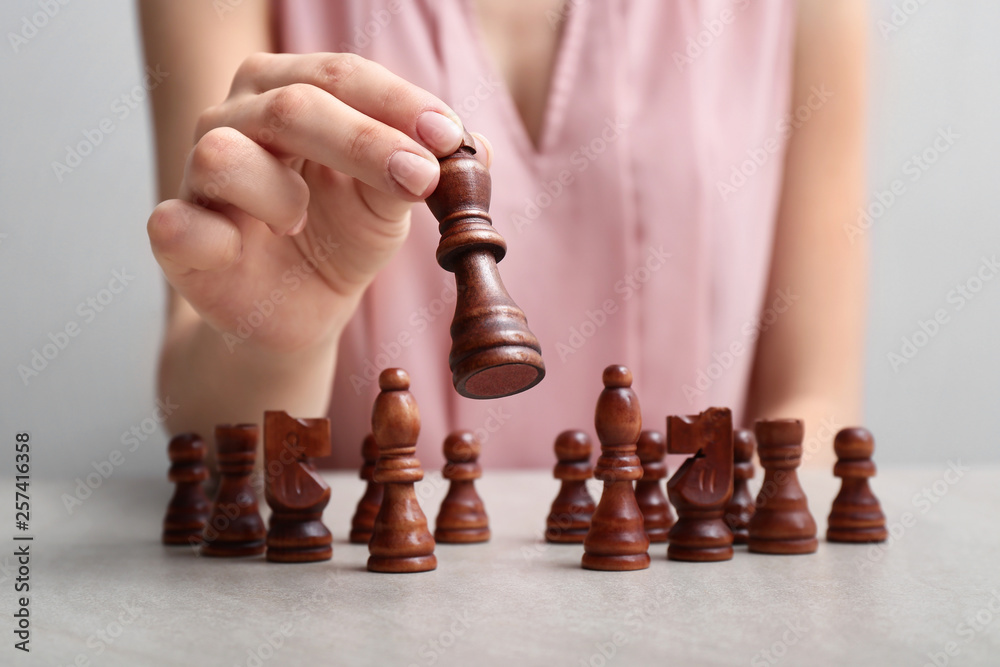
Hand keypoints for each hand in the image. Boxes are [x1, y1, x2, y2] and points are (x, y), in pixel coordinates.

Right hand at [147, 52, 489, 354]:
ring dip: (283, 193)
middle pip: (292, 106)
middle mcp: (234, 118)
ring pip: (225, 154)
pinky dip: (216, 235)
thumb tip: (472, 148)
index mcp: (286, 91)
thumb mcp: (388, 202)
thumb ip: (419, 168)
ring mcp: (195, 174)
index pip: (340, 75)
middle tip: (421, 175)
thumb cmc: (340, 238)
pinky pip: (178, 223)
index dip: (396, 102)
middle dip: (366, 141)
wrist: (299, 310)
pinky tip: (250, 245)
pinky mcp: (173, 233)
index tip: (448, 136)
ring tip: (302, 220)